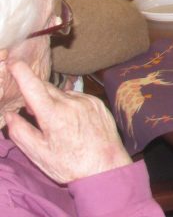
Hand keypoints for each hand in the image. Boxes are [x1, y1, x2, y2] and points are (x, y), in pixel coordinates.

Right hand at [5, 61, 131, 183]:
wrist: (106, 168)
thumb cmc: (70, 164)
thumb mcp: (39, 153)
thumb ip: (20, 132)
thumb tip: (9, 114)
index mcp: (53, 114)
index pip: (33, 86)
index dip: (21, 72)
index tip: (13, 62)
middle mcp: (71, 102)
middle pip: (46, 88)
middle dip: (35, 94)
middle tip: (30, 109)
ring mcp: (87, 101)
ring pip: (62, 93)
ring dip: (54, 101)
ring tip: (56, 123)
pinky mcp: (98, 103)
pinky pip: (78, 98)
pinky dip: (69, 104)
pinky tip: (71, 122)